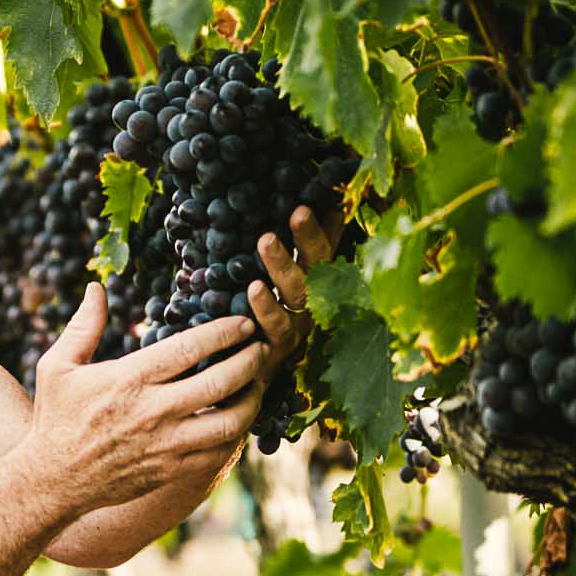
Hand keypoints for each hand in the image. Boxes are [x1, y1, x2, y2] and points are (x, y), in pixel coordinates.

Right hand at [29, 284, 270, 514]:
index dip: (224, 331)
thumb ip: (82, 326)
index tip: (243, 322)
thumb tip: (96, 287)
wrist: (52, 482)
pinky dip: (236, 434)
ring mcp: (166, 445)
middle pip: (221, 382)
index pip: (191, 348)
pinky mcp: (172, 470)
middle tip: (261, 348)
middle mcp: (153, 412)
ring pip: (229, 422)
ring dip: (252, 400)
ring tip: (257, 385)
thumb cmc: (55, 419)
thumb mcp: (57, 367)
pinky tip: (238, 419)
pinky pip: (219, 452)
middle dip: (250, 360)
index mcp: (130, 379)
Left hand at [248, 203, 344, 384]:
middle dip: (307, 239)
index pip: (324, 248)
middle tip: (297, 210)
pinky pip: (274, 328)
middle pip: (316, 267)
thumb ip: (304, 244)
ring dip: (283, 266)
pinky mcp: (276, 351)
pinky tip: (251, 288)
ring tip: (266, 240)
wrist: (252, 374)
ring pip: (296, 296)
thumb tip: (324, 201)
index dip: (318, 226)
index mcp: (317, 282)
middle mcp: (313, 304)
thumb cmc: (270, 315)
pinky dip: (264, 308)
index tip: (305, 204)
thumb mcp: (287, 277)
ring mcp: (297, 328)